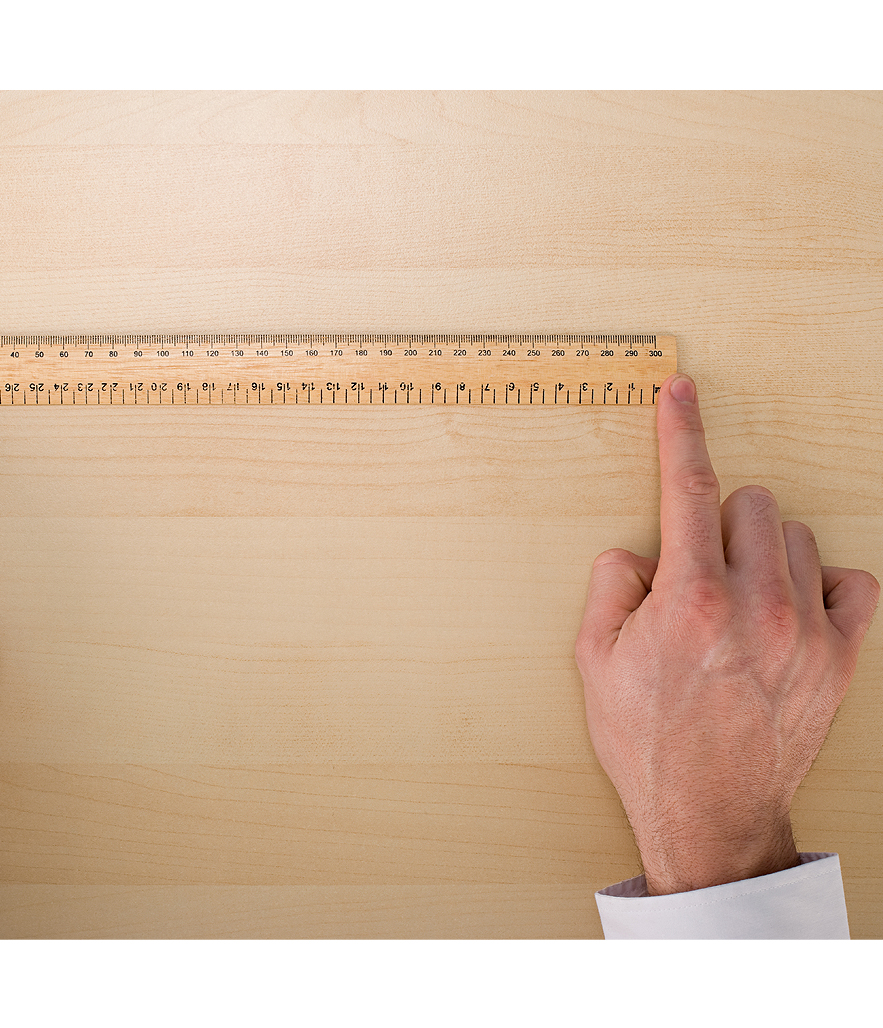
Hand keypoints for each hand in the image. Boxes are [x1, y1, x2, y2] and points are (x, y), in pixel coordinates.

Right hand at [575, 373, 878, 894]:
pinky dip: (820, 582)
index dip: (680, 431)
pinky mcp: (840, 656)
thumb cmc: (646, 739)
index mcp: (689, 598)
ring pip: (795, 534)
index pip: (688, 487)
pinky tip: (790, 607)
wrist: (709, 816)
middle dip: (719, 521)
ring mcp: (806, 629)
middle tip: (697, 570)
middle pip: (752, 501)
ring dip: (762, 550)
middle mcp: (756, 604)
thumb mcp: (593, 660)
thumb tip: (640, 552)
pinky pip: (851, 579)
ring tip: (737, 599)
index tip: (681, 393)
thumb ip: (610, 585)